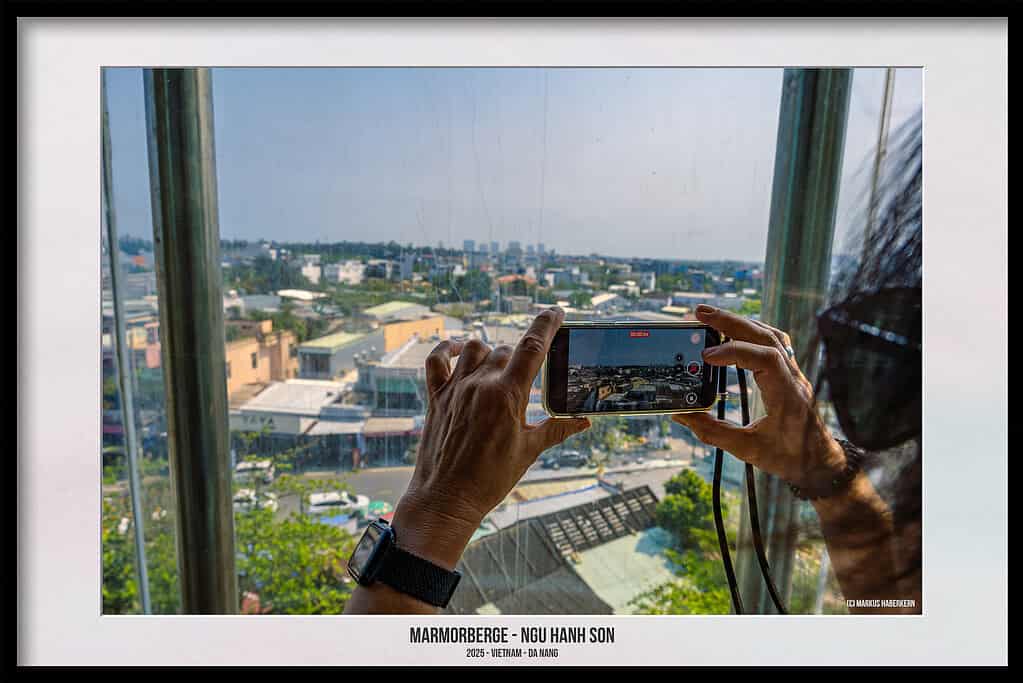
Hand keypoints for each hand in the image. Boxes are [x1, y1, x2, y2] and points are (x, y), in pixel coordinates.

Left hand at [393, 306, 589, 568]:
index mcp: (508, 395)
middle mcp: (480, 384)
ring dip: (489, 352)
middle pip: (506, 351)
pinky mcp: (436, 397)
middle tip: (525, 380)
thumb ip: (556, 429)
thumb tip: (584, 421)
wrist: (447, 499)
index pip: (532, 347)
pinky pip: (437, 360)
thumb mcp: (529, 452)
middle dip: (519, 359)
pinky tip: (458, 349)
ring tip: (497, 370)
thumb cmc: (490, 479)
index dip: (546, 324)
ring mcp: (456, 389)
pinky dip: (447, 349)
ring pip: (476, 349)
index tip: (556, 311)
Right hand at [673, 304, 845, 490]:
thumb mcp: (747, 449)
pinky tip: (735, 330)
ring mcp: (794, 373)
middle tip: (700, 313)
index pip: (765, 359)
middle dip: (731, 322)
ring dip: (741, 322)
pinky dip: (753, 331)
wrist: (820, 462)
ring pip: (771, 335)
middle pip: (765, 336)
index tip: (706, 355)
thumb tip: (682, 415)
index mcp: (786, 395)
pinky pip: (775, 343)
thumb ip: (712, 432)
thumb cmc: (789, 457)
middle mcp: (793, 378)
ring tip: (712, 317)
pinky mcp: (790, 374)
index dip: (734, 351)